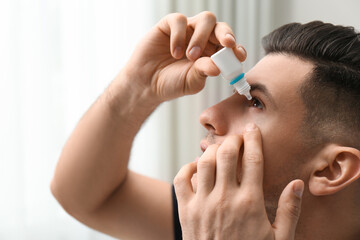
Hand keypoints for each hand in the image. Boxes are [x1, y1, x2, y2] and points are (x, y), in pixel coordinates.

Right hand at [122, 11, 245, 102]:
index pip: (229, 45)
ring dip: (202, 37)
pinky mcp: (169, 25)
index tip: (239, 55)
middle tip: (227, 44)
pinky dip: (179, 36)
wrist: (146, 83)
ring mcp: (187, 31)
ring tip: (190, 56)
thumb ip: (203, 73)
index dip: (236, 48)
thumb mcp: (191, 82)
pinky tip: (175, 53)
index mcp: (212, 53)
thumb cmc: (171, 83)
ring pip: (205, 19)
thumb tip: (217, 67)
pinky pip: (180, 20)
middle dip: (226, 34)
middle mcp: (202, 39)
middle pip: (220, 27)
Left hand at [174, 123, 303, 239]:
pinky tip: (197, 166)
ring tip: (220, 148)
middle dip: (233, 140)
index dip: (253, 139)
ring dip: (212, 150)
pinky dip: (188, 167)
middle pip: (227, 154)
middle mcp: (225, 199)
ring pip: (204, 162)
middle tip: (237, 138)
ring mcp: (202, 204)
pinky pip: (181, 179)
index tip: (253, 128)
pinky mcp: (186, 211)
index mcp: (250, 203)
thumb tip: (298, 183)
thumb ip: (289, 211)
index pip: (252, 160)